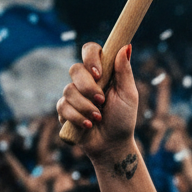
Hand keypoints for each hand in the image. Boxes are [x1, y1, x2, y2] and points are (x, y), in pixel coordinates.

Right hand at [56, 42, 138, 158]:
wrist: (112, 145)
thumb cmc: (124, 119)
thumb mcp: (128, 95)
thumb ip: (124, 71)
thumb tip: (125, 46)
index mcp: (102, 72)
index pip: (90, 50)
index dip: (90, 58)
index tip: (98, 74)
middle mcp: (85, 81)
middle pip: (75, 69)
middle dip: (88, 88)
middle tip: (102, 101)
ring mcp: (73, 95)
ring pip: (68, 90)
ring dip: (86, 107)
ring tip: (98, 118)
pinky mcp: (64, 110)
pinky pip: (62, 107)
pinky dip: (77, 118)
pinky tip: (88, 126)